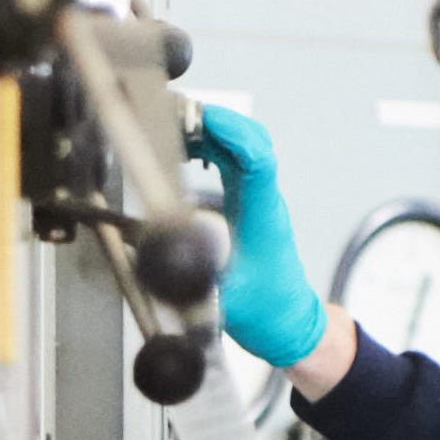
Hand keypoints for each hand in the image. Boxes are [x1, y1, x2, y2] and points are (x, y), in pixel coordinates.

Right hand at [184, 104, 327, 369]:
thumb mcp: (224, 300)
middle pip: (251, 139)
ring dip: (209, 131)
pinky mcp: (248, 202)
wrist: (288, 324)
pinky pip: (232, 160)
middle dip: (215, 120)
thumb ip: (190, 277)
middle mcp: (263, 199)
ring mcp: (257, 198)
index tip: (200, 120)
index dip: (231, 133)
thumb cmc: (265, 313)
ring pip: (241, 145)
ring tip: (171, 128)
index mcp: (263, 215)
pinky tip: (182, 150)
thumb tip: (151, 256)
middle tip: (175, 115)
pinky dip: (208, 146)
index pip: (258, 159)